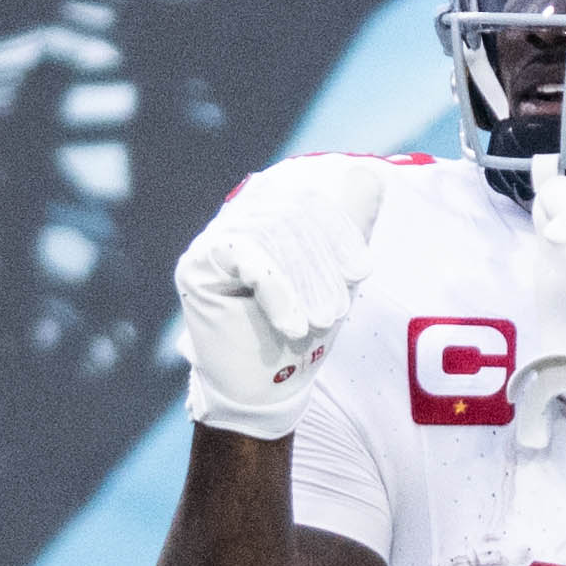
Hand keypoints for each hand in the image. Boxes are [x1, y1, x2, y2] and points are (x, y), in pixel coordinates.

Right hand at [177, 153, 389, 435]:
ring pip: (272, 232)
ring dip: (304, 283)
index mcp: (277, 211)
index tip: (362, 271)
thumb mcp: (336, 277)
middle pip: (292, 211)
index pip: (311, 198)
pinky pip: (246, 255)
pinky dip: (278, 293)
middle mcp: (242, 214)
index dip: (340, 230)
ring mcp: (216, 234)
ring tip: (319, 322)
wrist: (262, 389)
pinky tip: (293, 326)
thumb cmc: (300, 333)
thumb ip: (349, 228)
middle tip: (336, 312)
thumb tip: (368, 177)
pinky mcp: (197, 262)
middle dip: (323, 264)